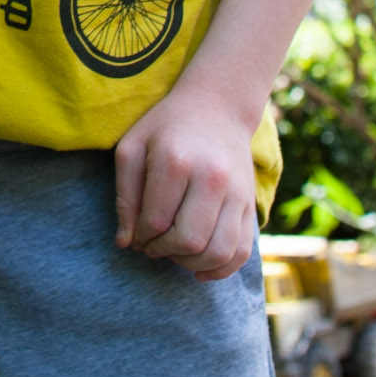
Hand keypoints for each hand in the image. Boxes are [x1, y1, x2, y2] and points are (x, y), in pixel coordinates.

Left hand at [112, 84, 261, 281]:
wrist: (218, 107)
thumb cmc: (166, 128)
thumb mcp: (132, 149)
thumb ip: (124, 196)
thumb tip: (126, 243)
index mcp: (175, 161)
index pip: (155, 221)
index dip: (141, 237)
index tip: (136, 235)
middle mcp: (212, 178)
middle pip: (188, 240)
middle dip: (164, 252)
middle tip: (153, 246)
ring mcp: (237, 192)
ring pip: (218, 252)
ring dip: (190, 264)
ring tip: (175, 254)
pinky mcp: (251, 204)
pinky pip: (241, 252)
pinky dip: (221, 269)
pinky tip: (200, 269)